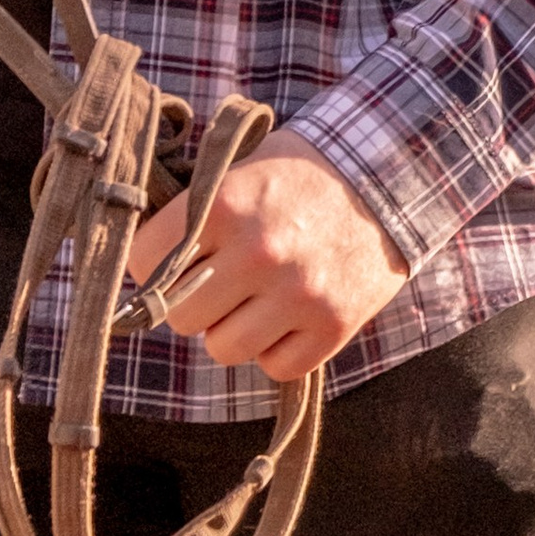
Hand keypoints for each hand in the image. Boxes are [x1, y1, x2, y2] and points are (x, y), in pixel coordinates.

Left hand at [126, 130, 408, 382]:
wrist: (391, 173)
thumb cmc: (304, 170)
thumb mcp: (242, 168)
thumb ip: (195, 212)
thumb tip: (143, 261)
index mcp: (225, 205)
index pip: (145, 261)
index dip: (149, 265)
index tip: (167, 262)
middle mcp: (258, 252)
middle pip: (180, 316)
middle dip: (190, 302)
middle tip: (216, 282)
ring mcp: (298, 294)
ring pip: (223, 348)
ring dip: (232, 329)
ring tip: (254, 299)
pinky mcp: (333, 326)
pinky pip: (275, 366)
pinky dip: (276, 348)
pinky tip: (288, 316)